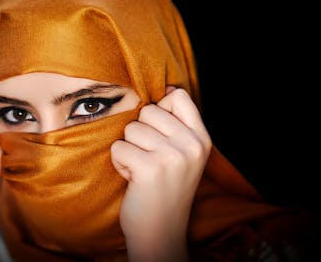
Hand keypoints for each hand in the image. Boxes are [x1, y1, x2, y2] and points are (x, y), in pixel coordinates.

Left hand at [111, 87, 211, 261]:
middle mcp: (192, 145)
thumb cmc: (165, 188)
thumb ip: (177, 124)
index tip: (159, 134)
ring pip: (130, 128)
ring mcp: (173, 156)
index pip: (179, 96)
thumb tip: (167, 89)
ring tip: (142, 170)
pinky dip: (119, 163)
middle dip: (140, 134)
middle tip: (149, 158)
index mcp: (202, 138)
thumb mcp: (184, 154)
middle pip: (149, 110)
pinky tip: (133, 179)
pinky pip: (118, 147)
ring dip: (128, 150)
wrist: (160, 231)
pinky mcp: (150, 168)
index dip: (160, 109)